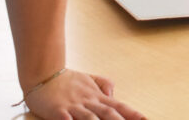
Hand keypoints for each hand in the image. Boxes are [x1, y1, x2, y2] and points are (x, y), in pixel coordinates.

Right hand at [24, 68, 144, 119]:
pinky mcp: (58, 111)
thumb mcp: (90, 79)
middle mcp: (88, 101)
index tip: (145, 119)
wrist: (43, 73)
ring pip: (89, 118)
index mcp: (97, 96)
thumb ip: (104, 85)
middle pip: (108, 113)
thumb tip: (113, 96)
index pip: (118, 106)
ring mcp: (73, 106)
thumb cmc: (67, 80)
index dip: (132, 113)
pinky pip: (65, 119)